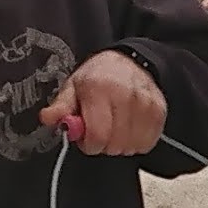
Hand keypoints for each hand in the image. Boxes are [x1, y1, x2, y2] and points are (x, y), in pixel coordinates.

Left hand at [41, 48, 164, 155]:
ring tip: (115, 128)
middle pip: (115, 145)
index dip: (89, 144)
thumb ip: (61, 107)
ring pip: (131, 146)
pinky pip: (147, 143)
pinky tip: (129, 129)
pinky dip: (137, 142)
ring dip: (121, 144)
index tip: (87, 138)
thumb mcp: (73, 87)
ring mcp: (145, 103)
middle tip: (101, 131)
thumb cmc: (99, 77)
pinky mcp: (160, 111)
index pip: (97, 135)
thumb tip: (47, 118)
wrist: (131, 61)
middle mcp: (124, 94)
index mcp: (98, 88)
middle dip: (104, 145)